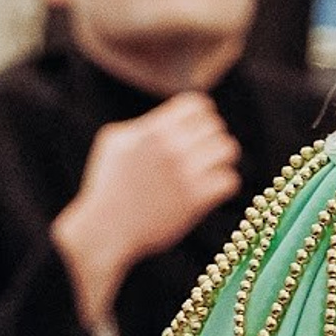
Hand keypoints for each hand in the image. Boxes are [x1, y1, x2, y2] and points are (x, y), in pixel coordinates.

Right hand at [50, 93, 241, 335]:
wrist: (105, 231)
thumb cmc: (107, 186)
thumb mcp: (115, 142)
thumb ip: (143, 124)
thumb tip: (166, 119)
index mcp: (154, 130)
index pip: (197, 104)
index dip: (201, 115)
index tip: (197, 128)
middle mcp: (173, 147)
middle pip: (215, 126)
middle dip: (210, 138)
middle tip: (203, 152)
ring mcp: (186, 174)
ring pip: (228, 149)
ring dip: (221, 159)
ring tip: (212, 168)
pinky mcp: (196, 201)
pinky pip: (230, 180)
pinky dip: (224, 184)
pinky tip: (212, 190)